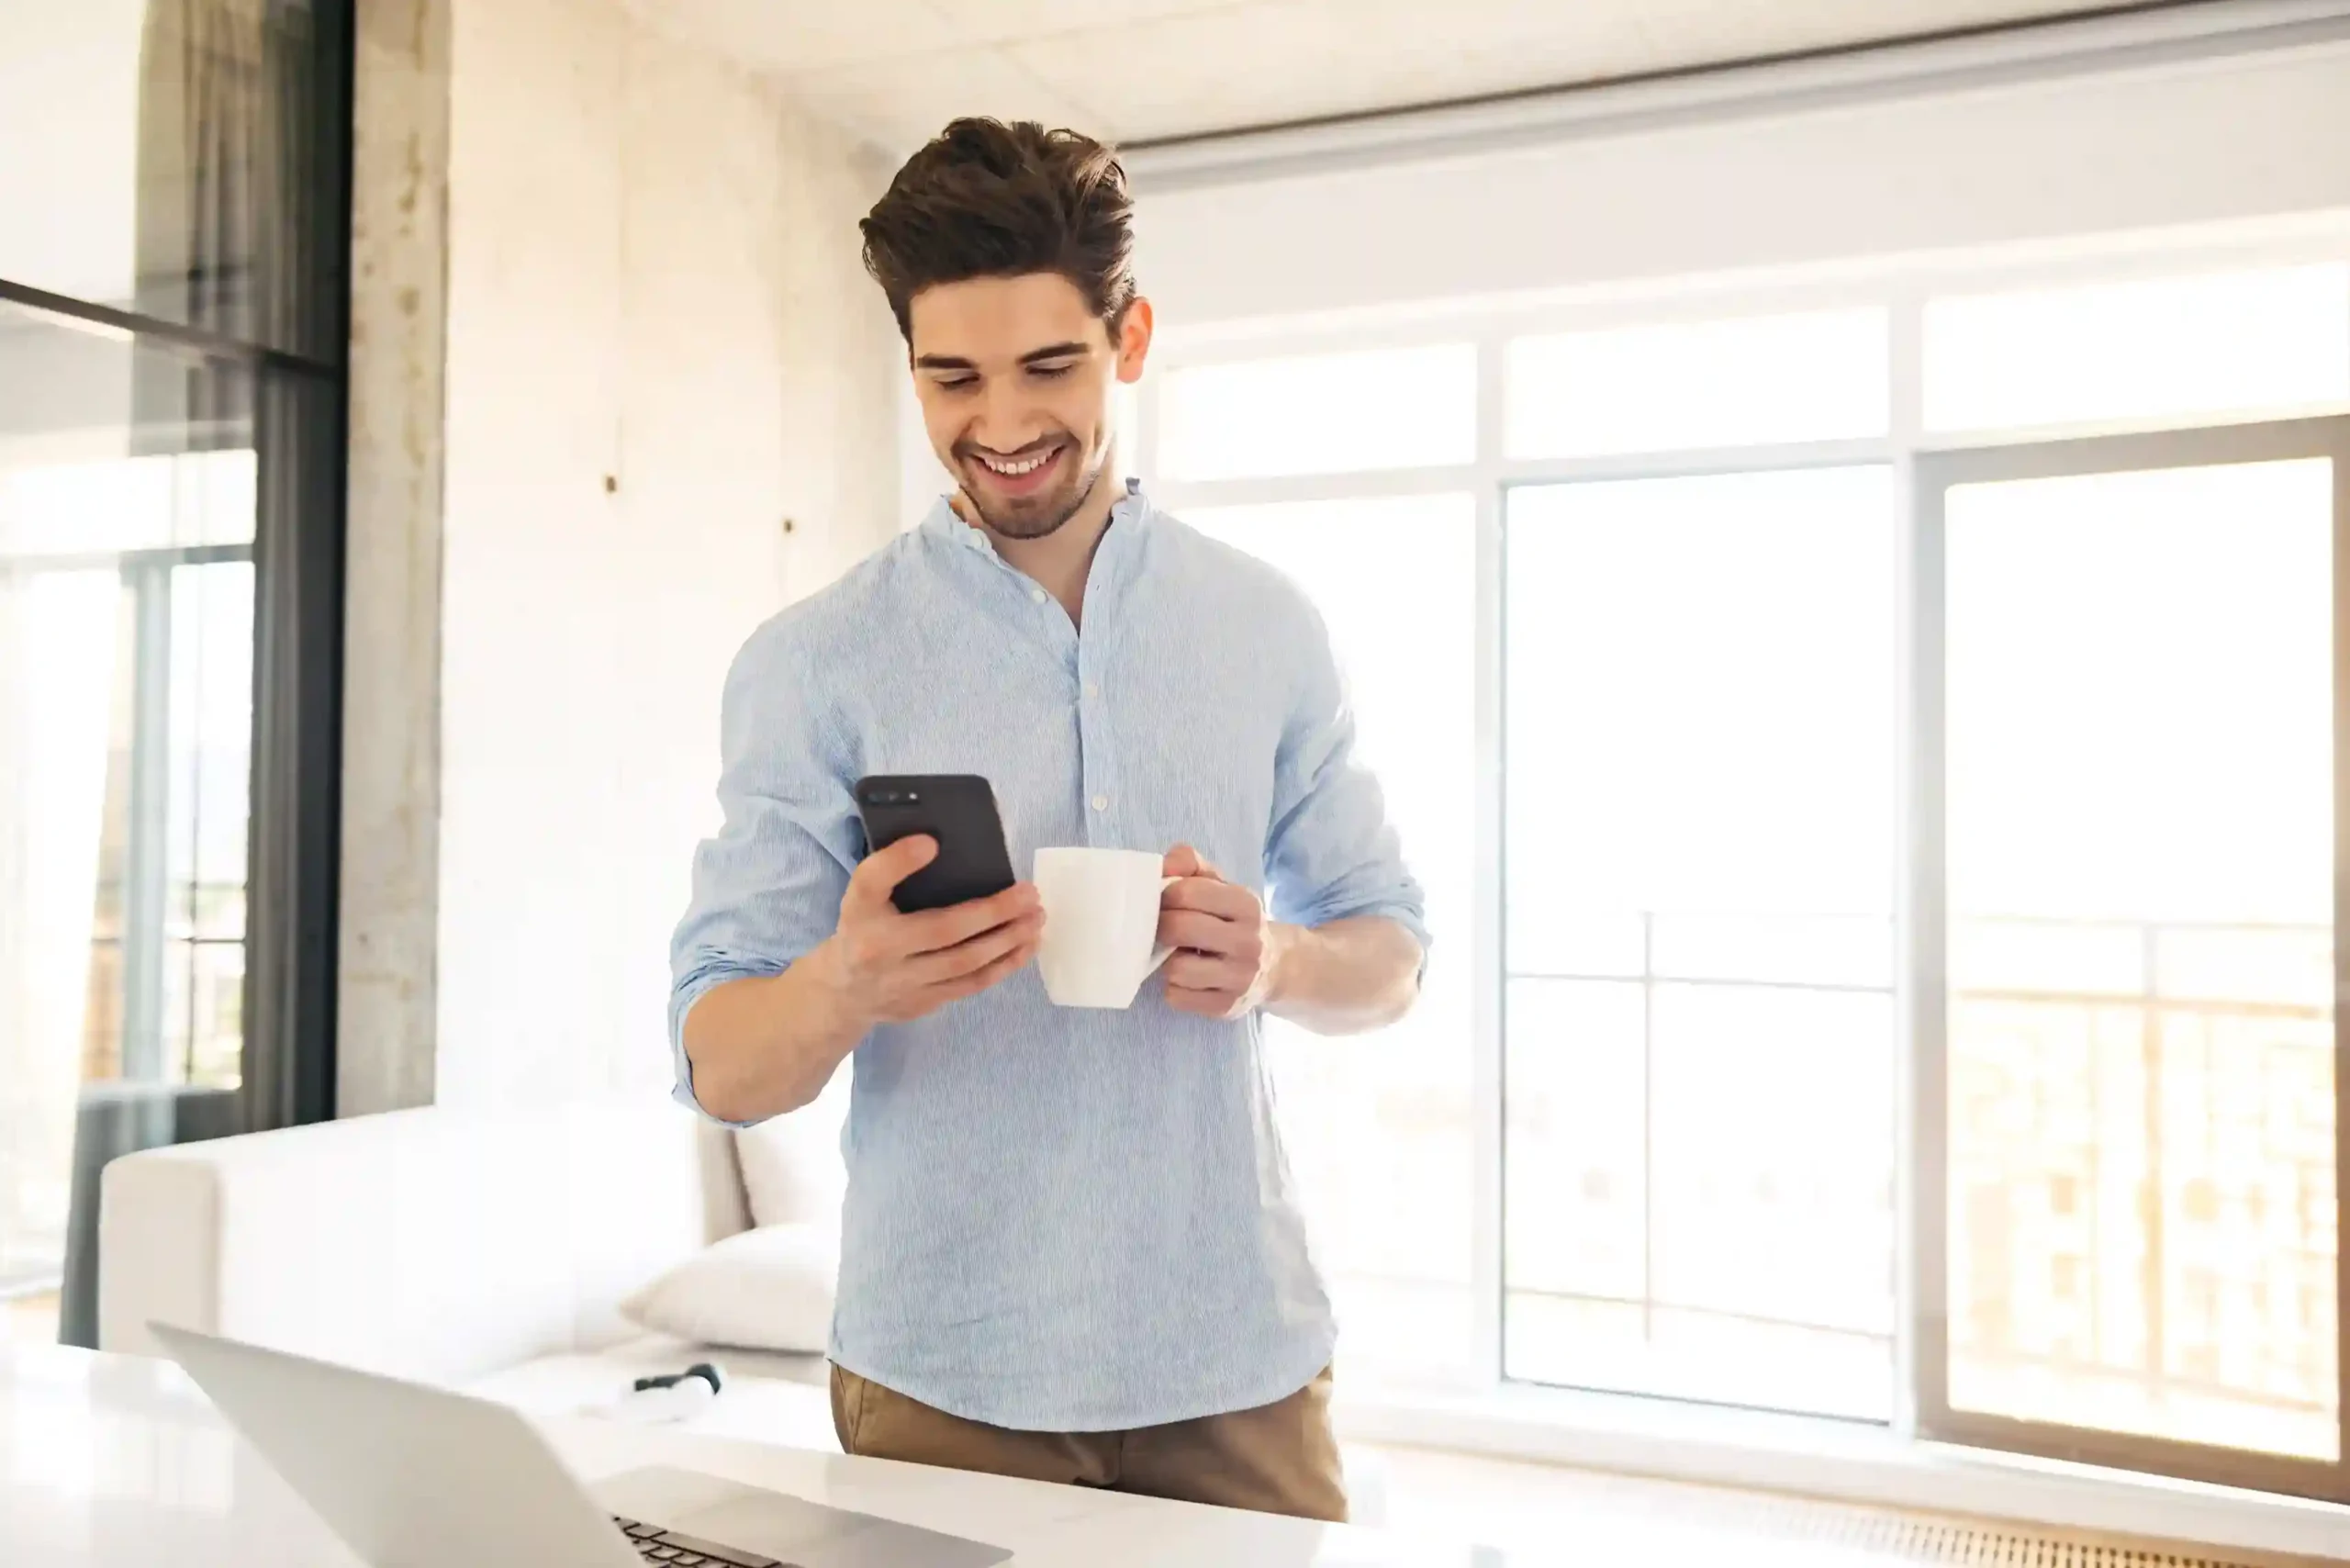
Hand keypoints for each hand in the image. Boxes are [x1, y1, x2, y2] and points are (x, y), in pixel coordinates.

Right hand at [815, 836, 1042, 1025]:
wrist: (845, 992)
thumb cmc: (865, 929)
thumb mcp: (865, 896)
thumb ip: (890, 868)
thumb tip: (932, 843)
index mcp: (860, 914)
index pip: (872, 883)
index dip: (899, 863)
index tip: (930, 842)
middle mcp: (879, 950)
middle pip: (942, 931)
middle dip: (993, 912)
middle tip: (1030, 893)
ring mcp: (903, 982)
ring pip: (964, 963)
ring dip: (1007, 940)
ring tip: (1036, 918)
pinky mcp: (923, 1003)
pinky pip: (970, 984)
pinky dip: (1003, 965)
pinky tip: (1026, 945)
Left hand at [1157, 845, 1286, 1020]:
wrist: (1276, 967)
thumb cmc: (1235, 921)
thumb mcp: (1222, 887)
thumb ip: (1192, 865)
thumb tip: (1165, 864)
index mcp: (1247, 905)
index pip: (1188, 892)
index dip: (1166, 895)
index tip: (1165, 901)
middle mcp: (1248, 942)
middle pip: (1180, 928)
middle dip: (1162, 927)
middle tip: (1164, 929)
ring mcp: (1239, 978)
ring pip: (1176, 969)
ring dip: (1167, 962)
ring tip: (1179, 955)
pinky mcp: (1226, 1007)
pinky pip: (1177, 997)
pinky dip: (1174, 987)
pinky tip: (1188, 978)